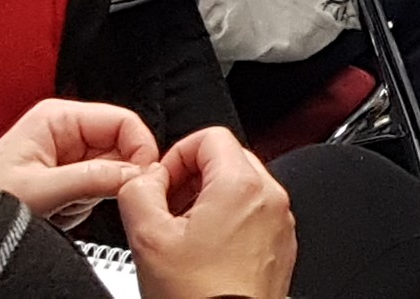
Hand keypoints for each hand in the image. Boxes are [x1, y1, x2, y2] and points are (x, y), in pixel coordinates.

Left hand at [0, 99, 156, 221]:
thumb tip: (137, 174)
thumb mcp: (41, 190)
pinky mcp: (66, 177)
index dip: (138, 149)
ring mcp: (67, 155)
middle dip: (110, 178)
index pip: (123, 121)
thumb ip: (93, 179)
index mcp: (58, 117)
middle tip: (88, 198)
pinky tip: (59, 211)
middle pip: (121, 147)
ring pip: (112, 171)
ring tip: (62, 206)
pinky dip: (85, 205)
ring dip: (94, 195)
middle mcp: (65, 130)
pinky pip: (97, 189)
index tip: (140, 179)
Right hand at [117, 127, 294, 298]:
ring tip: (182, 235)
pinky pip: (254, 215)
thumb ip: (138, 190)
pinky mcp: (281, 244)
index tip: (161, 184)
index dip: (176, 155)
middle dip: (192, 178)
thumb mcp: (147, 237)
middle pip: (227, 158)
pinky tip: (204, 252)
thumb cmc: (197, 295)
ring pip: (241, 187)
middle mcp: (269, 197)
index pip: (209, 136)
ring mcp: (280, 221)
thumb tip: (143, 176)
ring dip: (209, 200)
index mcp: (241, 184)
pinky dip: (229, 222)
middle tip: (167, 208)